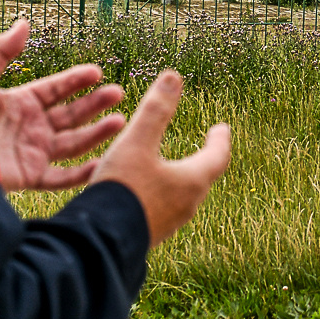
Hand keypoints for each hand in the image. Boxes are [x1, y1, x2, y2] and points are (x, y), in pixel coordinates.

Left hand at [0, 19, 126, 191]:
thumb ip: (1, 52)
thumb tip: (23, 23)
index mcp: (20, 103)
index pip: (55, 89)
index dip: (76, 80)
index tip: (97, 72)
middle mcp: (30, 127)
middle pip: (70, 115)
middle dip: (95, 104)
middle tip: (117, 93)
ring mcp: (31, 152)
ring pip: (72, 143)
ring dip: (96, 133)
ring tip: (120, 122)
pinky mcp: (29, 176)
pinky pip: (60, 177)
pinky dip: (81, 174)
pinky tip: (102, 165)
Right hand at [91, 69, 230, 248]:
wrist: (97, 243)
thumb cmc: (122, 190)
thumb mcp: (136, 143)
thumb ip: (155, 111)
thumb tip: (174, 76)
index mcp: (191, 181)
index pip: (217, 156)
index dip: (220, 139)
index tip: (222, 128)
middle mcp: (186, 205)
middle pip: (202, 177)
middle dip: (203, 160)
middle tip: (204, 148)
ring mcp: (168, 224)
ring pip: (182, 195)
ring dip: (181, 178)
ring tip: (173, 167)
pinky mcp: (149, 235)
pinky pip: (162, 209)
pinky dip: (161, 193)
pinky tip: (144, 193)